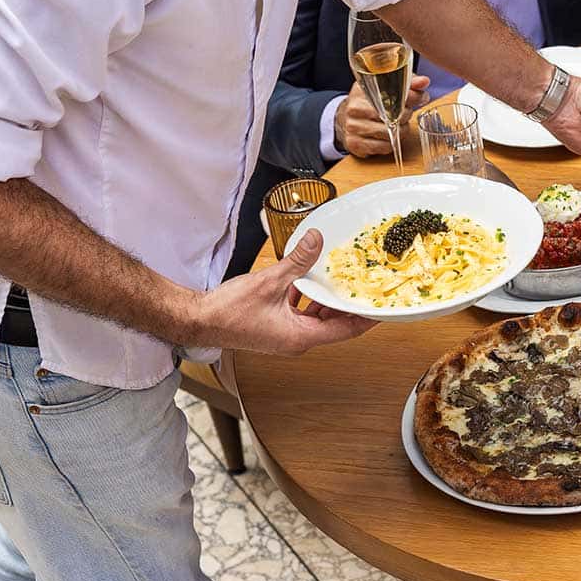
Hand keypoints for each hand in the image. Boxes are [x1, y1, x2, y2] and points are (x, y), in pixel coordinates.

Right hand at [187, 231, 375, 354]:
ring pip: (318, 319)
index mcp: (300, 337)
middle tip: (367, 286)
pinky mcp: (275, 328)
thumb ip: (298, 261)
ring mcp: (285, 336)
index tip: (383, 306)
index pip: (346, 330)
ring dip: (329, 300)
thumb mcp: (270, 281)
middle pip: (335, 324)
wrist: (197, 321)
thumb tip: (317, 240)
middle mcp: (296, 341)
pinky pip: (302, 314)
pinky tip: (309, 280)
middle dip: (350, 305)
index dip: (367, 318)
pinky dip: (310, 299)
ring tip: (343, 279)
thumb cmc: (228, 311)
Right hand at [334, 76, 428, 156]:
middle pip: (394, 115)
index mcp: (363, 89)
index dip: (413, 97)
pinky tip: (386, 136)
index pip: (394, 93)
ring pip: (390, 133)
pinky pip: (383, 147)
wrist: (346, 118)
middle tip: (404, 113)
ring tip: (395, 125)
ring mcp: (353, 127)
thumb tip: (424, 81)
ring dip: (399, 131)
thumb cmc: (372, 102)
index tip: (420, 98)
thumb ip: (408, 83)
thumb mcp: (387, 87)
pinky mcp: (355, 144)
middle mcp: (355, 108)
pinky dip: (390, 143)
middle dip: (406, 115)